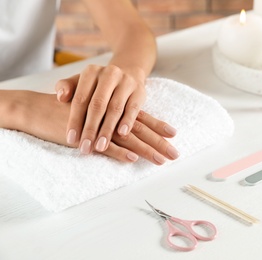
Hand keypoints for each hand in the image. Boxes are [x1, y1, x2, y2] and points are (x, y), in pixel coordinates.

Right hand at [0, 90, 178, 163]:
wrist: (39, 108)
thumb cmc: (69, 110)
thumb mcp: (93, 111)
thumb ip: (109, 118)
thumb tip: (126, 130)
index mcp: (113, 109)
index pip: (140, 118)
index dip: (158, 126)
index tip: (174, 134)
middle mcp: (110, 116)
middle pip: (140, 130)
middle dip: (159, 143)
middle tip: (175, 154)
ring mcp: (98, 126)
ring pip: (127, 138)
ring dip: (145, 150)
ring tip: (161, 160)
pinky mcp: (84, 135)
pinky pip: (104, 145)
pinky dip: (118, 152)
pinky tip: (132, 158)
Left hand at [55, 64, 145, 154]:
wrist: (127, 74)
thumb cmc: (97, 85)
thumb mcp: (80, 82)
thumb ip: (66, 88)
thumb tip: (60, 98)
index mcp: (91, 72)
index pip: (81, 98)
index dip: (75, 120)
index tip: (71, 139)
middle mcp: (109, 74)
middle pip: (98, 105)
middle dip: (90, 129)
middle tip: (85, 148)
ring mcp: (126, 82)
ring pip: (115, 108)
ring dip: (107, 130)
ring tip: (100, 147)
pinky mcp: (139, 92)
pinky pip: (133, 108)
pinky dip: (127, 121)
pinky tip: (122, 134)